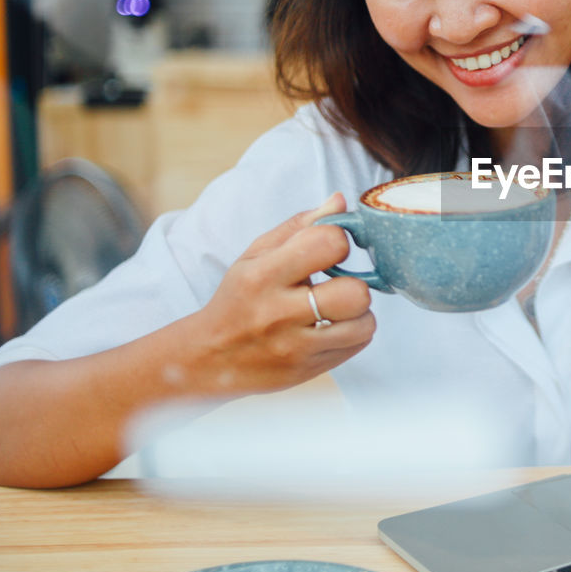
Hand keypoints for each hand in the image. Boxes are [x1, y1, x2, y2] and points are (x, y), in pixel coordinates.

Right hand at [188, 193, 375, 396]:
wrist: (207, 357)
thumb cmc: (239, 298)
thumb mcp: (257, 255)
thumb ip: (300, 226)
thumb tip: (340, 201)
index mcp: (263, 275)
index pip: (329, 243)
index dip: (338, 242)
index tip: (329, 251)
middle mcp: (279, 313)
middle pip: (355, 293)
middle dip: (355, 284)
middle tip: (338, 286)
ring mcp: (294, 347)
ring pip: (363, 324)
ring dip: (359, 313)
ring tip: (338, 309)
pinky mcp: (307, 370)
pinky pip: (358, 346)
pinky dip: (354, 333)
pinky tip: (333, 327)